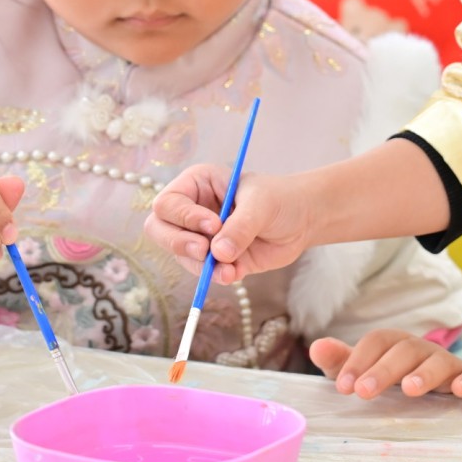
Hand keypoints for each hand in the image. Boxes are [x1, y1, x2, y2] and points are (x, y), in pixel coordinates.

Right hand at [144, 166, 315, 283]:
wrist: (302, 219)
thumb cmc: (279, 199)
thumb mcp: (260, 204)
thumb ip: (240, 226)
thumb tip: (218, 253)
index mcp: (196, 185)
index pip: (168, 203)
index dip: (184, 217)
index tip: (213, 225)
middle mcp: (192, 211)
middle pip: (159, 230)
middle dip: (179, 243)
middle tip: (204, 251)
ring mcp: (201, 237)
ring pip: (180, 255)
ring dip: (200, 265)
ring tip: (230, 268)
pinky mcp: (214, 260)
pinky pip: (202, 272)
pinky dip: (216, 276)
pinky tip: (234, 274)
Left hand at [309, 330, 461, 399]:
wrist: (437, 393)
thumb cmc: (393, 380)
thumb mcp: (364, 372)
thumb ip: (340, 362)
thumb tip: (316, 347)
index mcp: (394, 344)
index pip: (377, 342)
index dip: (358, 360)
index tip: (343, 387)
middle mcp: (421, 349)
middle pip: (404, 350)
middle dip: (383, 370)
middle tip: (364, 392)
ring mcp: (447, 364)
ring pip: (439, 360)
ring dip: (424, 373)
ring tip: (409, 390)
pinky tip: (460, 391)